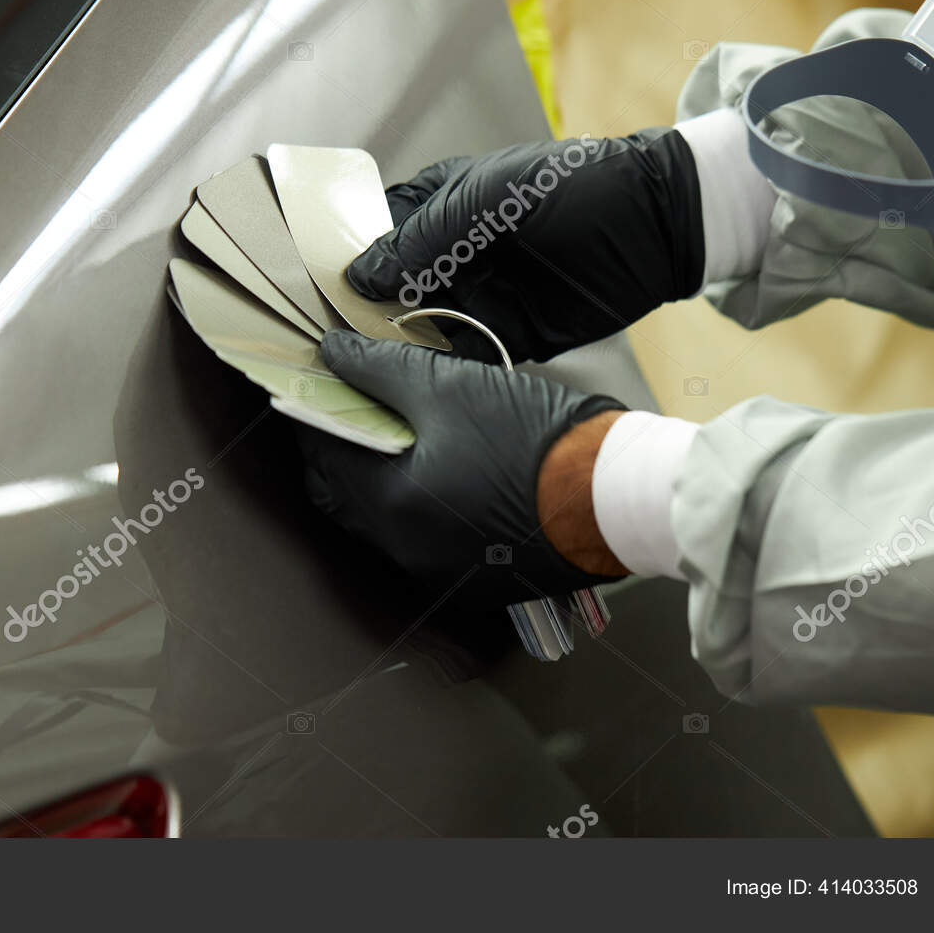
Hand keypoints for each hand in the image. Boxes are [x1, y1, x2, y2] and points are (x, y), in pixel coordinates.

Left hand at [295, 330, 627, 606]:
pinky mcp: (479, 578)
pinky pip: (428, 539)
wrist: (619, 497)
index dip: (315, 414)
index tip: (319, 384)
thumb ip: (381, 369)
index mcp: (391, 506)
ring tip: (405, 431)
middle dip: (343, 449)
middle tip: (358, 404)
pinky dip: (422, 504)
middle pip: (346, 496)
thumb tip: (333, 353)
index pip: (321, 457)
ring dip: (382, 478)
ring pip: (386, 520)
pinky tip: (447, 469)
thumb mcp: (451, 387)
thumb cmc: (536, 440)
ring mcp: (443, 572)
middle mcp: (407, 551)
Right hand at [347, 130, 704, 362]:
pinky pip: (463, 357)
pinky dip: (439, 371)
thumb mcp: (487, 199)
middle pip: (389, 290)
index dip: (340, 258)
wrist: (655, 225)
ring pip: (419, 329)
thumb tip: (360, 275)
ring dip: (394, 348)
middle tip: (320, 342)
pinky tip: (412, 382)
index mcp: (438, 206)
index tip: (304, 290)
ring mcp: (479, 296)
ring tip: (354, 370)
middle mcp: (452, 255)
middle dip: (359, 314)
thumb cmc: (573, 188)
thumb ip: (422, 238)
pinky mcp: (510, 336)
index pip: (373, 234)